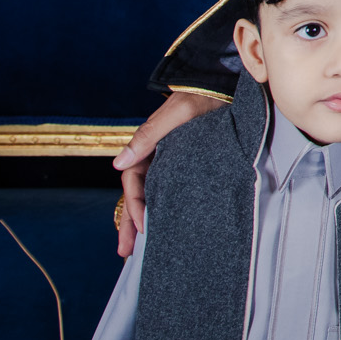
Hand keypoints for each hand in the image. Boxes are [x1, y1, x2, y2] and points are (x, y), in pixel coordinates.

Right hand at [112, 90, 225, 255]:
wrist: (222, 86)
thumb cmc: (199, 96)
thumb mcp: (176, 114)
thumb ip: (148, 136)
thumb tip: (118, 163)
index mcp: (147, 147)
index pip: (133, 183)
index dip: (135, 207)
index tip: (143, 229)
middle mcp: (154, 157)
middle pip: (137, 196)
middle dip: (130, 224)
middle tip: (125, 253)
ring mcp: (169, 162)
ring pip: (152, 196)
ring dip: (143, 221)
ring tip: (138, 250)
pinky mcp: (187, 164)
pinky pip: (169, 191)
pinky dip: (163, 209)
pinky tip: (165, 225)